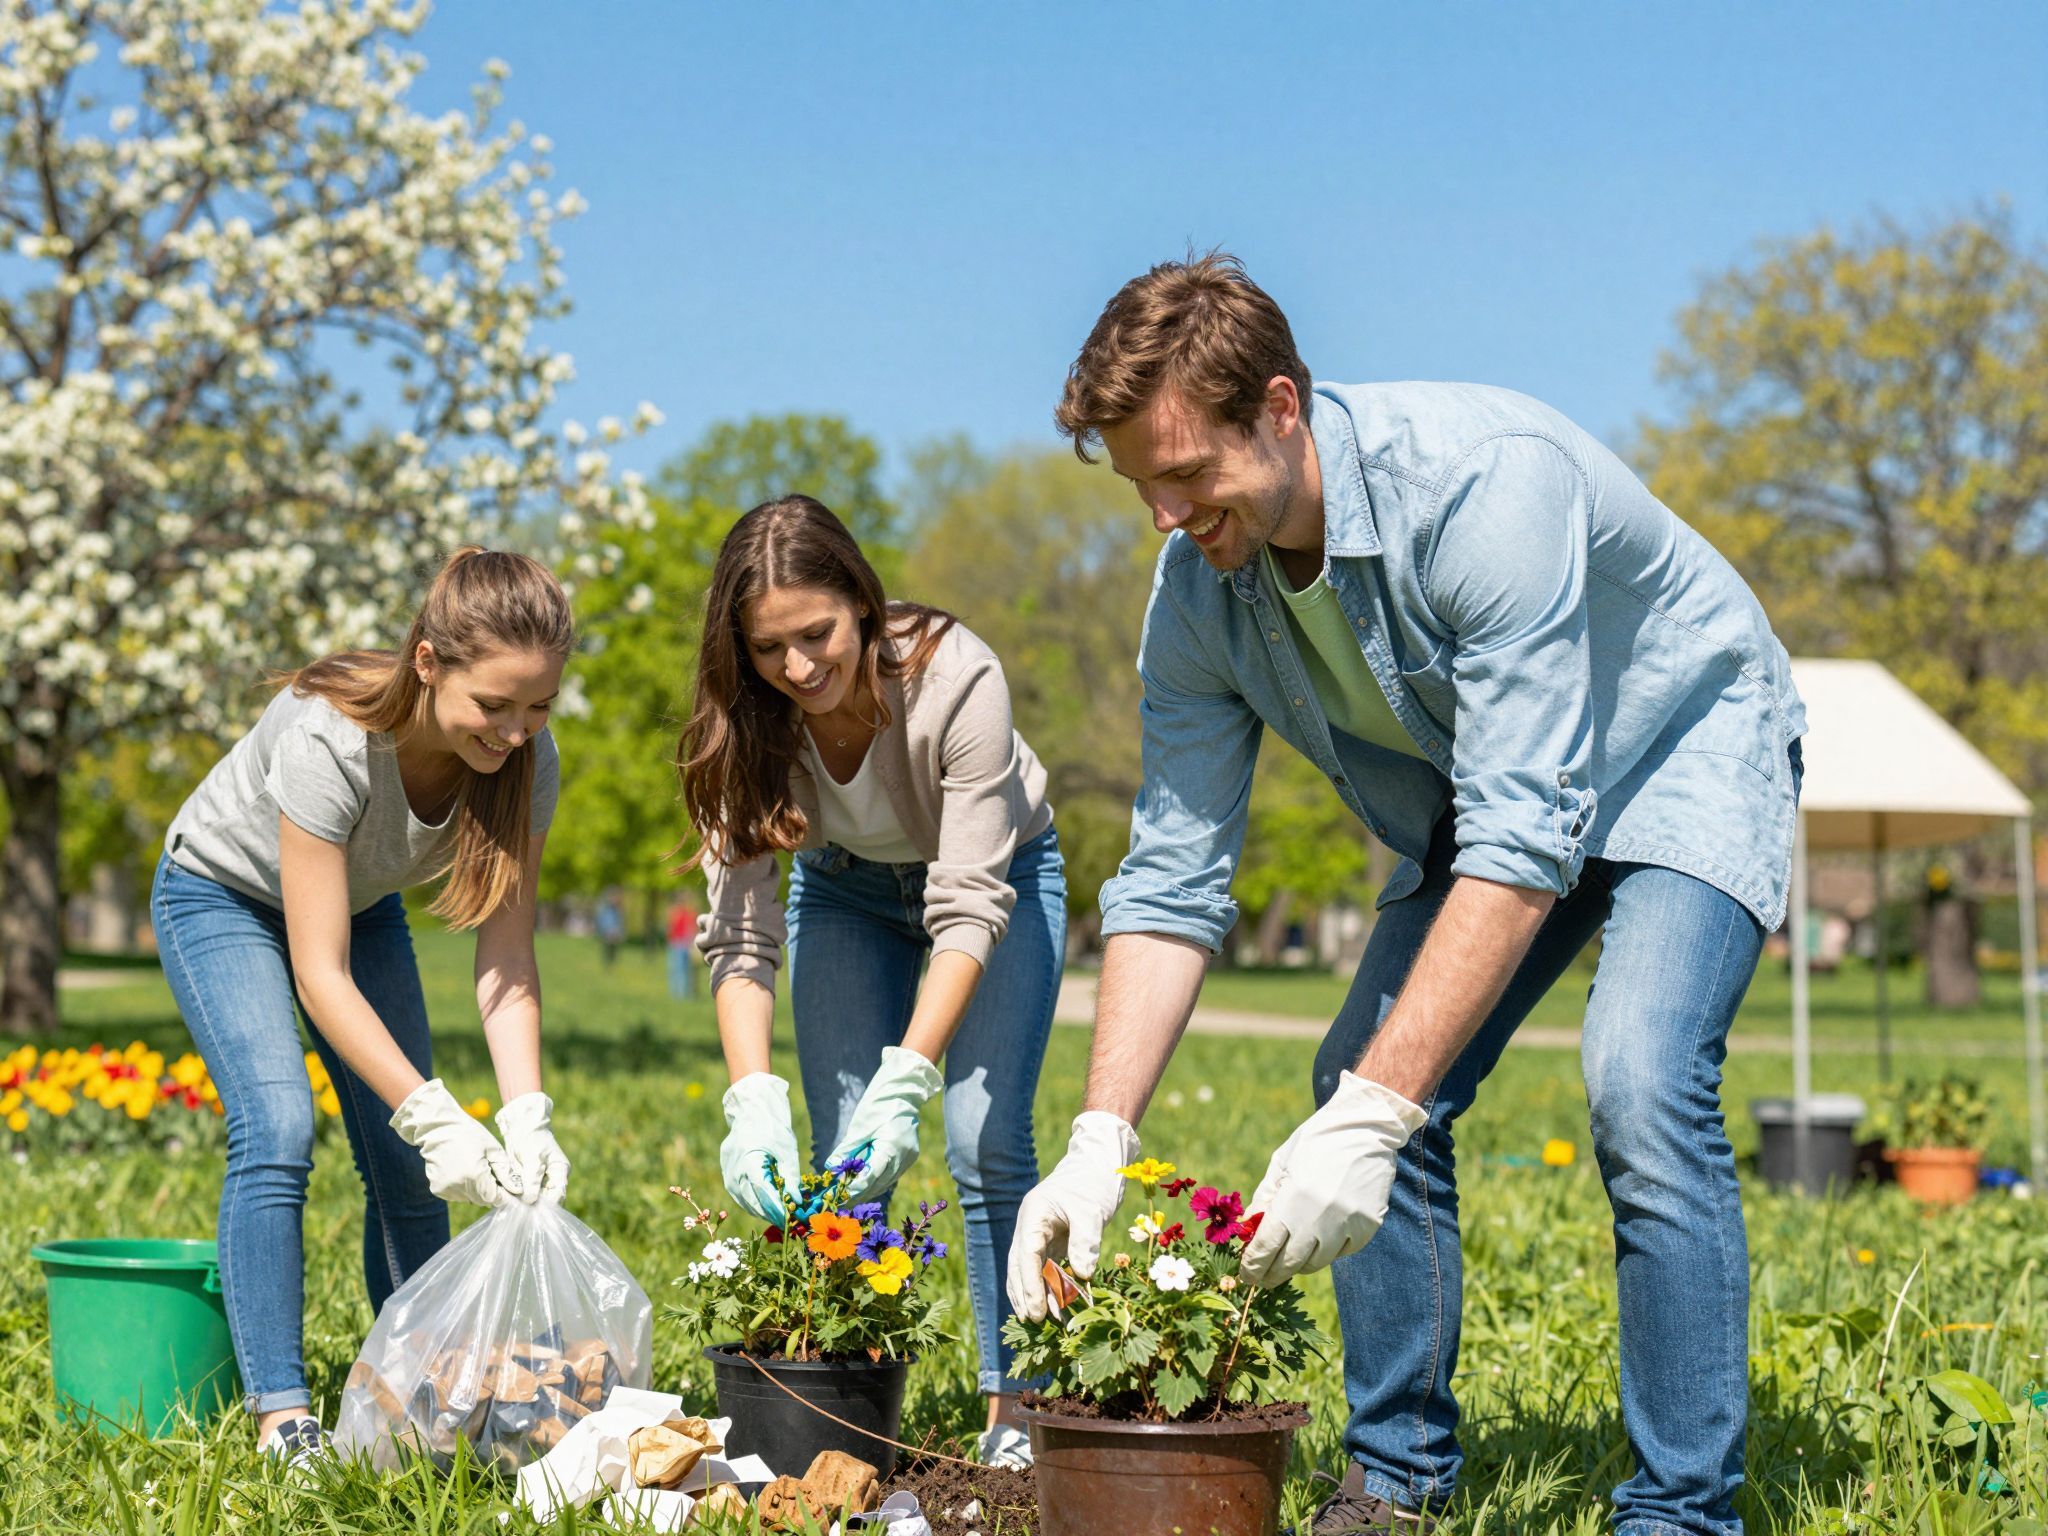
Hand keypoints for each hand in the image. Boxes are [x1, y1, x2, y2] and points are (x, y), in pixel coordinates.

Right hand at [390, 1079, 523, 1207]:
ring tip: (474, 1167)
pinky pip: (457, 1195)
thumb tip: (517, 1190)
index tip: (509, 1189)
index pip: (495, 1198)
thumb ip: (505, 1172)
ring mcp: (446, 1189)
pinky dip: (463, 1187)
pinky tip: (461, 1170)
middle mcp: (459, 1186)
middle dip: (490, 1191)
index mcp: (475, 1175)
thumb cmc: (470, 1134)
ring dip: (476, 1190)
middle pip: (482, 1200)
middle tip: (491, 1173)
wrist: (438, 1128)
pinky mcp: (437, 1189)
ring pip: (470, 1199)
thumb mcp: (493, 1149)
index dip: (504, 1195)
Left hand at [495, 1092, 570, 1205]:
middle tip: (522, 1215)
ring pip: (535, 1199)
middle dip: (536, 1207)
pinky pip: (525, 1194)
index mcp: (560, 1171)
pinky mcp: (528, 1180)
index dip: (548, 1205)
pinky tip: (510, 1203)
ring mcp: (540, 1180)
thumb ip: (533, 1179)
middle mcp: (552, 1178)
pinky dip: (518, 1199)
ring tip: (514, 1211)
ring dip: (526, 1205)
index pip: (558, 1194)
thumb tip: (531, 1201)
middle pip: (548, 1200)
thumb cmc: (532, 1138)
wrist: (521, 1126)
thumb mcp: (533, 1158)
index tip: (535, 1212)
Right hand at [720, 1073, 801, 1222]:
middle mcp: (733, 1172)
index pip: (764, 1194)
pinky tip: (769, 1206)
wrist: (751, 1111)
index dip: (778, 1209)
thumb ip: (790, 1177)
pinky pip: (741, 1196)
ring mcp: (728, 1176)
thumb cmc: (772, 1127)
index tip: (792, 1219)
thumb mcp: (786, 1150)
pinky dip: (755, 1203)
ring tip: (782, 1216)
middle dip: (772, 1214)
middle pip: (754, 1202)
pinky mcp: (727, 1176)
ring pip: (746, 1203)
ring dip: (763, 1211)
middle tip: (791, 1222)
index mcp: (748, 1162)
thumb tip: (797, 1201)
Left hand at [823, 1045, 943, 1199]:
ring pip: (886, 1181)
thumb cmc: (878, 1105)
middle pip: (880, 1183)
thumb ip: (846, 1150)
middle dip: (860, 1193)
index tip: (840, 1195)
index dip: (855, 1188)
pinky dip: (877, 1179)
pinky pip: (892, 1174)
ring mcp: (909, 1157)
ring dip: (868, 1188)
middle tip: (840, 1200)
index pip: (872, 1176)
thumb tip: (830, 1167)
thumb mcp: (859, 1128)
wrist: (901, 1091)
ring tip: (849, 1195)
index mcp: (892, 1147)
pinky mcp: (909, 1156)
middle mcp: (904, 1156)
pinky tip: (863, 1182)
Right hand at [1005, 1110, 1139, 1320]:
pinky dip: (1045, 1286)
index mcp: (1034, 1214)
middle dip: (1026, 1294)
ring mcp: (1037, 1233)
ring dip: (1033, 1294)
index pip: (1025, 1255)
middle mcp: (1029, 1225)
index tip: (1036, 1310)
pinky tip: (1050, 1306)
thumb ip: (1085, 1241)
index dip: (1029, 1285)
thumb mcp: (1092, 1210)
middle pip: (1020, 1265)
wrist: (1098, 1163)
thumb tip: (1081, 1275)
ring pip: (1027, 1269)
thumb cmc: (1094, 1182)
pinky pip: (1042, 1267)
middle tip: (1036, 1322)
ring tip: (1041, 1322)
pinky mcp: (1049, 1240)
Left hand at [1238, 1073, 1425, 1286]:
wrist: (1366, 1127)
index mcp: (1293, 1199)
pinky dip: (1327, 1250)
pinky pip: (1341, 1253)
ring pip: (1315, 1263)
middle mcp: (1319, 1218)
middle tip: (1262, 1279)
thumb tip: (1248, 1233)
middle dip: (1272, 1274)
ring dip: (1299, 1263)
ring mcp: (1346, 1226)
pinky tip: (1320, 1237)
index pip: (1266, 1247)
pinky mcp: (1367, 1228)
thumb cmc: (1316, 1142)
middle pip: (1289, 1264)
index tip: (1246, 1276)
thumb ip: (1265, 1201)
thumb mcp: (1281, 1164)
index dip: (1253, 1266)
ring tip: (1290, 1257)